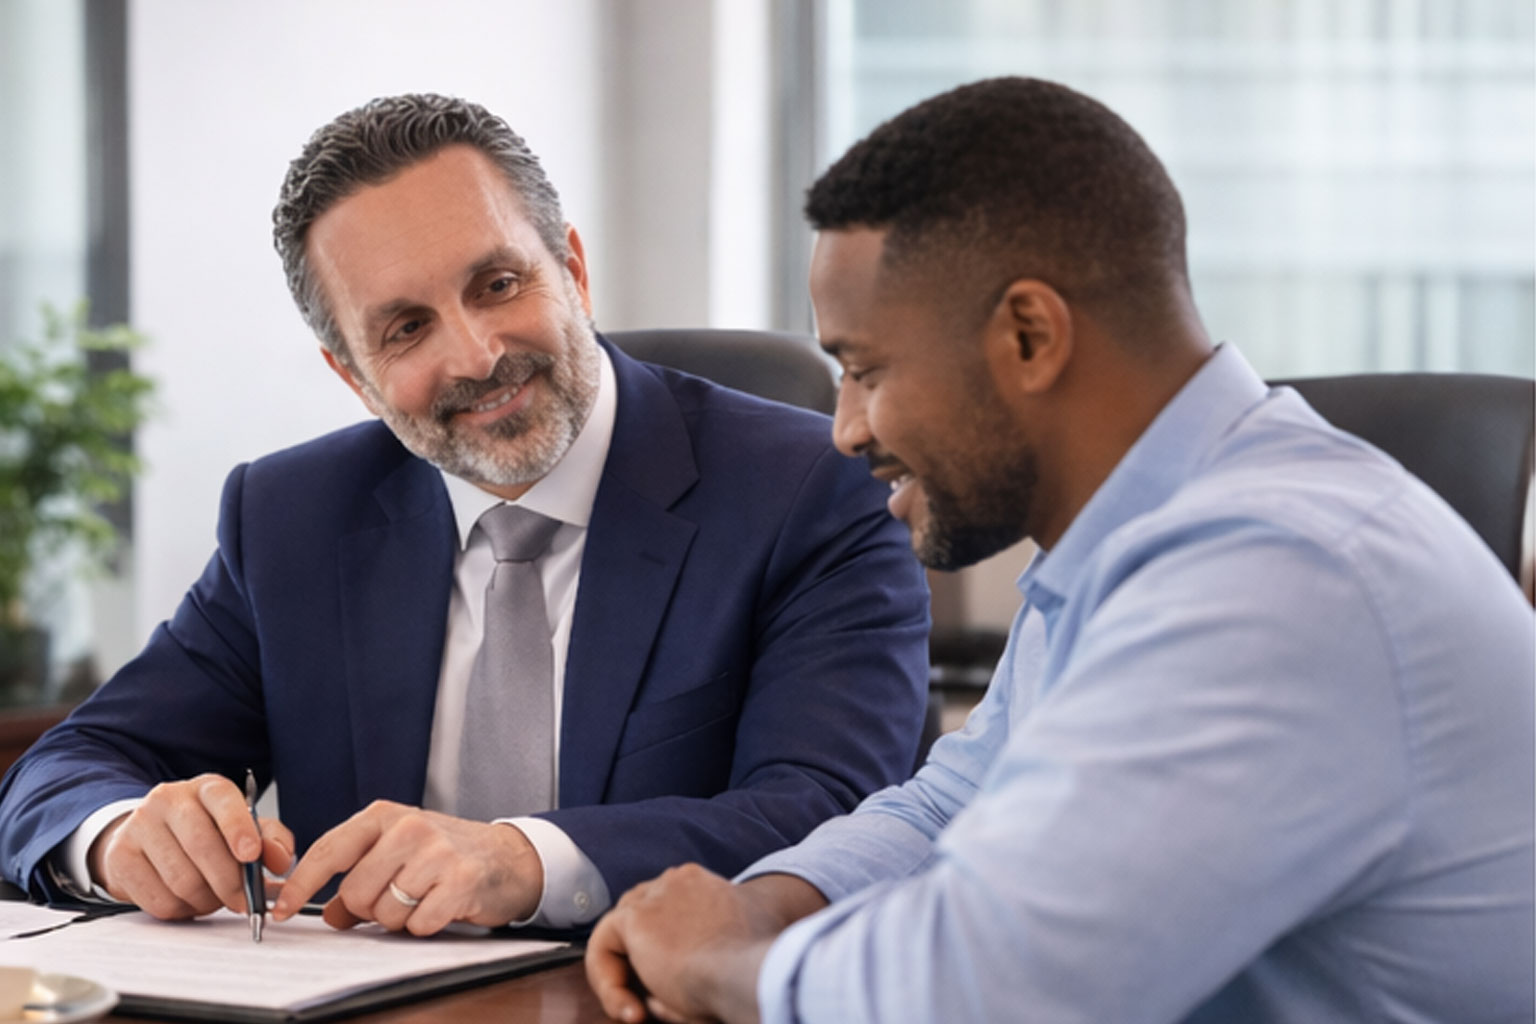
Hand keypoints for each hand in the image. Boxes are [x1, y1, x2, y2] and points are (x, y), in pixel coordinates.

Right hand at [88, 773, 293, 919]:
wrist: (149, 838)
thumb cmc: (206, 833)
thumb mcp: (243, 828)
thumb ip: (271, 841)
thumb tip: (282, 860)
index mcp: (207, 788)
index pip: (223, 800)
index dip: (238, 828)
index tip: (252, 856)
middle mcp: (169, 799)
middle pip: (202, 846)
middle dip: (230, 883)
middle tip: (245, 902)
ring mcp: (140, 826)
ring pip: (181, 879)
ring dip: (207, 900)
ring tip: (215, 899)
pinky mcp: (120, 857)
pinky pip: (158, 899)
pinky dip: (182, 910)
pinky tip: (189, 901)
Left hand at [269, 801, 542, 935]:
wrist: (509, 857)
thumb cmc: (448, 853)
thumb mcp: (399, 854)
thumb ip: (361, 877)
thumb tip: (332, 915)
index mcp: (386, 815)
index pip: (330, 850)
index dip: (302, 885)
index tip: (282, 910)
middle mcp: (410, 828)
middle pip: (355, 892)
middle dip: (370, 908)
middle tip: (398, 898)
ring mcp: (436, 852)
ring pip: (385, 912)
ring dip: (401, 918)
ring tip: (425, 897)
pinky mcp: (461, 880)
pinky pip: (418, 924)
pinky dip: (426, 925)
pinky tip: (442, 906)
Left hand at [586, 866, 826, 1023]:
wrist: (749, 973)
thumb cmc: (749, 974)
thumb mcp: (730, 961)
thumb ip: (699, 965)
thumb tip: (654, 998)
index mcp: (705, 885)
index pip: (668, 908)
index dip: (664, 947)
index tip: (678, 986)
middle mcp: (678, 882)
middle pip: (639, 912)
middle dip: (637, 956)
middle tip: (645, 1000)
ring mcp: (656, 896)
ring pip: (619, 931)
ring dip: (620, 974)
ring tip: (633, 1010)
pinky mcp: (635, 918)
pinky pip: (602, 946)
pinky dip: (607, 981)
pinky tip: (626, 1009)